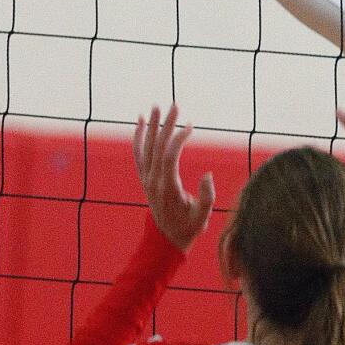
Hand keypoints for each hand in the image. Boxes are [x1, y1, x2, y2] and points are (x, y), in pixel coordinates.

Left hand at [133, 105, 215, 250]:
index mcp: (167, 187)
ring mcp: (146, 178)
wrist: (167, 239)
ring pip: (146, 146)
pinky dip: (138, 136)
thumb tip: (207, 174)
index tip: (191, 126)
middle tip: (175, 105)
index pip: (169, 156)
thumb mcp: (202, 217)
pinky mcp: (145, 177)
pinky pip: (138, 153)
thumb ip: (207, 197)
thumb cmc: (189, 227)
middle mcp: (152, 180)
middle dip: (166, 124)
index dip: (178, 139)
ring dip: (151, 125)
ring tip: (157, 107)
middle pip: (157, 146)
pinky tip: (141, 121)